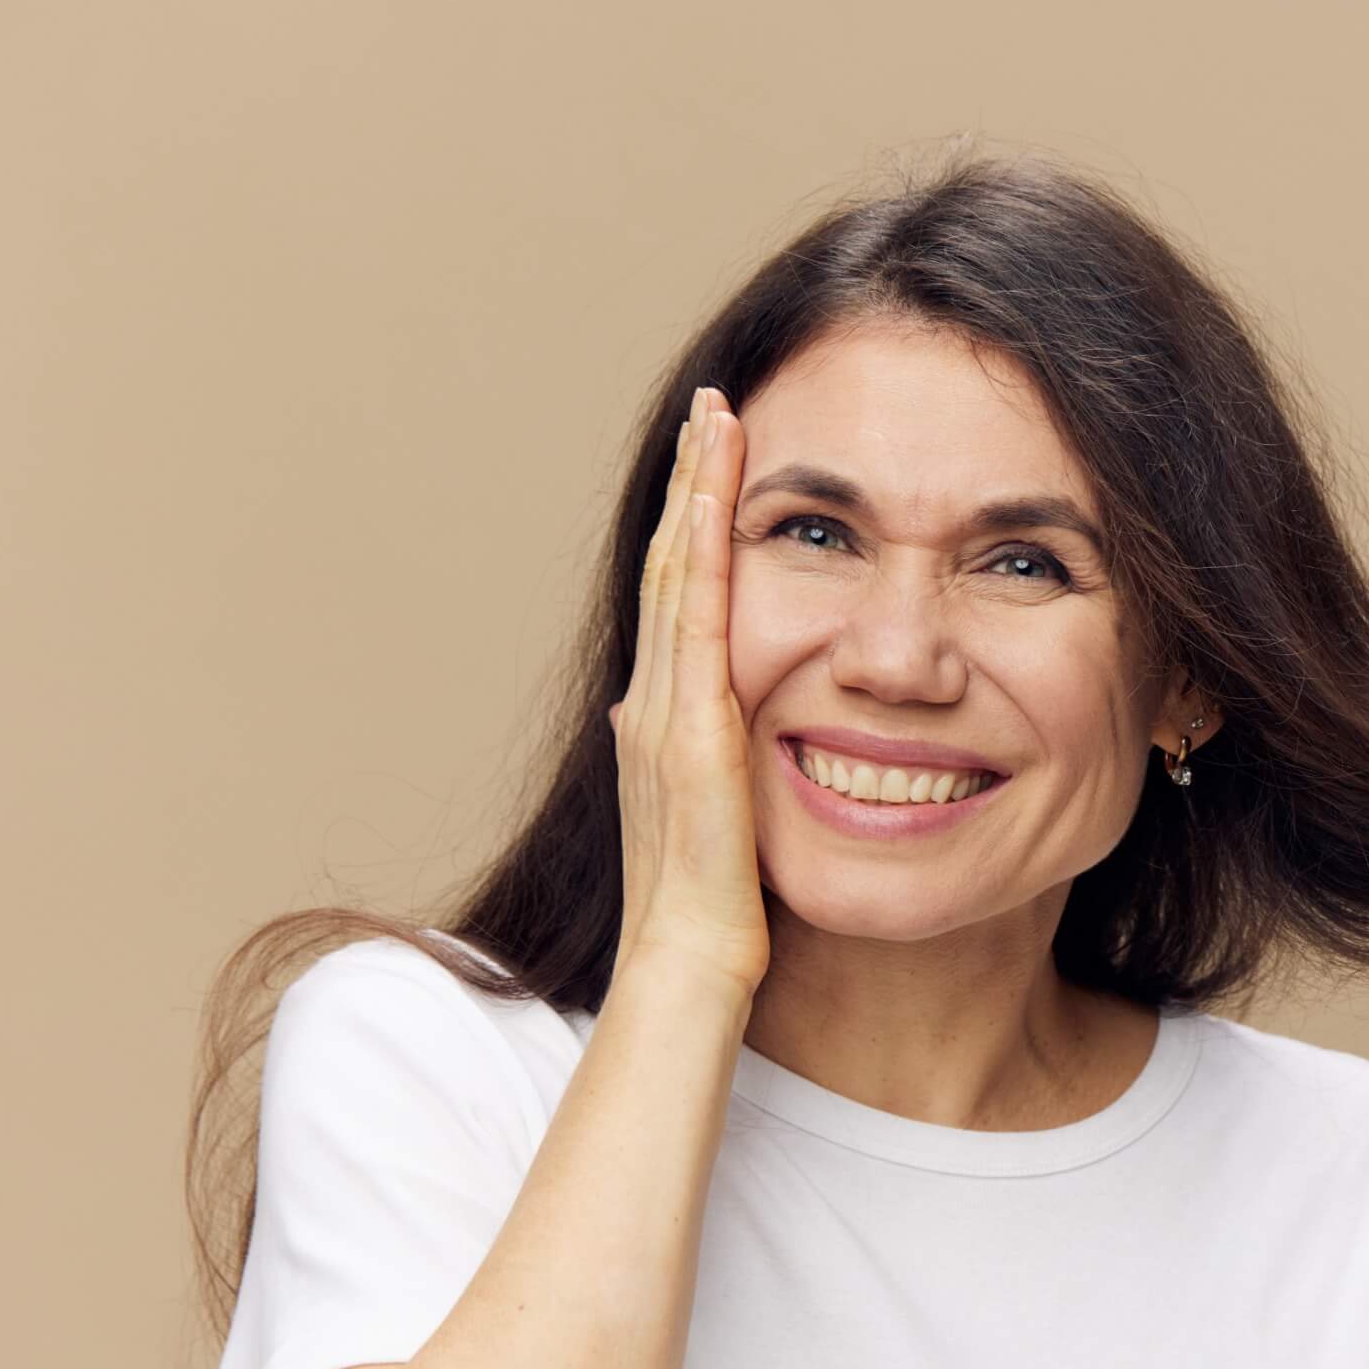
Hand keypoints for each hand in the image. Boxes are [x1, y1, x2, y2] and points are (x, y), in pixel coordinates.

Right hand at [605, 386, 771, 996]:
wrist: (689, 965)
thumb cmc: (711, 912)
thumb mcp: (713, 818)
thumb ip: (703, 763)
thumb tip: (684, 726)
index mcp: (660, 720)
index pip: (682, 596)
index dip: (694, 522)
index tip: (714, 457)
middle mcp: (651, 701)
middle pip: (673, 563)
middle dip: (691, 480)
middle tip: (714, 404)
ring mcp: (665, 710)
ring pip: (680, 574)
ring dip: (697, 491)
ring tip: (717, 418)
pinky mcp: (692, 729)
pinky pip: (698, 620)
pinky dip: (704, 552)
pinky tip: (716, 496)